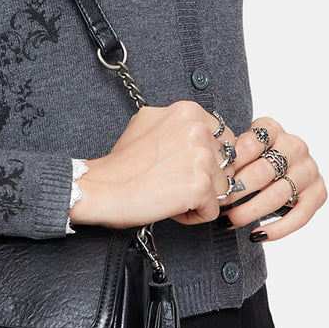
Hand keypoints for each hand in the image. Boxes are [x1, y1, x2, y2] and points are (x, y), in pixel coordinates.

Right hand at [69, 100, 240, 229]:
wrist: (102, 187)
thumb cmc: (122, 164)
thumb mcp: (148, 123)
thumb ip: (178, 124)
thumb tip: (203, 132)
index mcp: (189, 111)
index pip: (223, 139)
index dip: (206, 158)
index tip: (182, 166)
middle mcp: (198, 130)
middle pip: (226, 163)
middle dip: (206, 177)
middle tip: (175, 182)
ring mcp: (201, 157)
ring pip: (222, 187)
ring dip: (200, 198)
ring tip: (171, 194)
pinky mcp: (200, 185)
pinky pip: (213, 210)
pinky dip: (194, 215)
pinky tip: (171, 207)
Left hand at [218, 115, 326, 240]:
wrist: (286, 165)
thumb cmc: (255, 158)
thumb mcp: (242, 147)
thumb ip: (231, 154)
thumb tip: (212, 172)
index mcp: (273, 129)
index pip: (250, 144)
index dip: (231, 165)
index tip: (215, 181)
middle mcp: (295, 146)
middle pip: (262, 172)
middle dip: (236, 191)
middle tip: (218, 203)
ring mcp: (309, 170)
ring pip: (276, 196)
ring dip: (249, 212)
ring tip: (228, 221)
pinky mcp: (318, 193)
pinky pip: (299, 216)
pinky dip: (277, 229)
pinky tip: (256, 235)